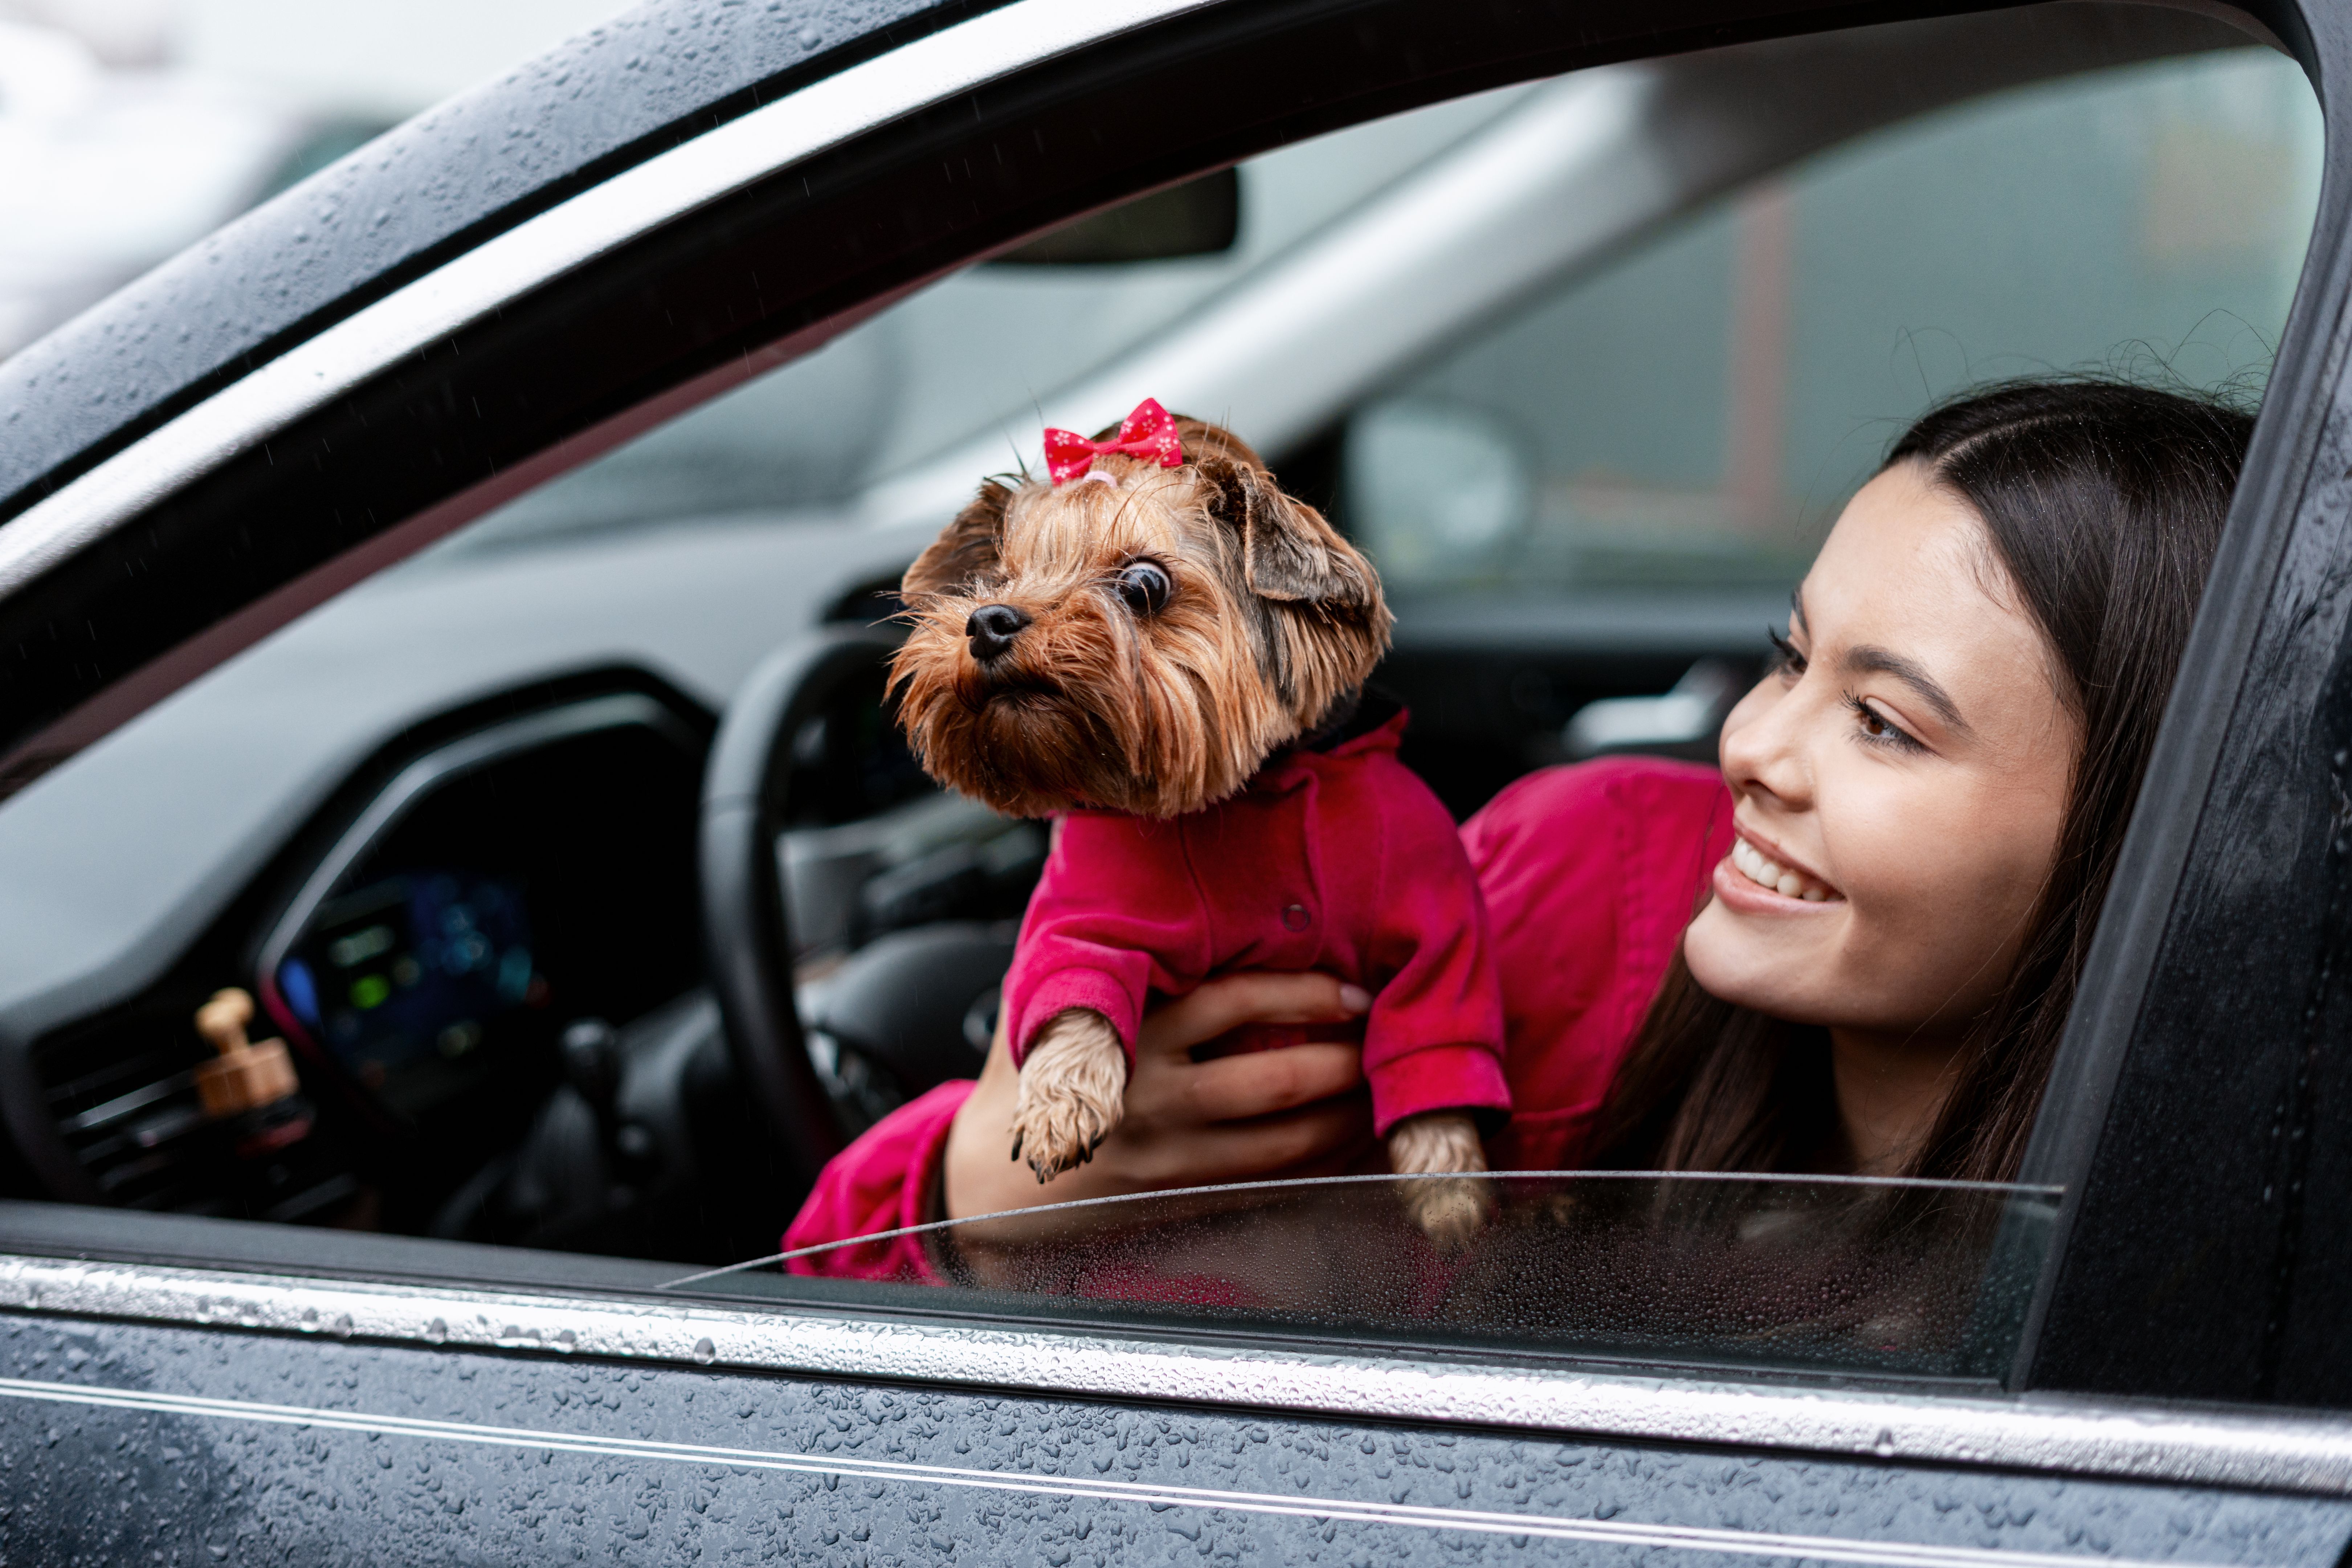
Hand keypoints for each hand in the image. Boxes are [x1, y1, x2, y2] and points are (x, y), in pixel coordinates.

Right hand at [942, 971, 1374, 1221]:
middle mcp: (1151, 1100)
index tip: (1352, 986)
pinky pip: (1270, 1184)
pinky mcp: (1180, 1202)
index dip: (1302, 994)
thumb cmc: (1027, 1076)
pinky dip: (1322, 1162)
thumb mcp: (1042, 997)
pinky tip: (1355, 1140)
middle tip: (1388, 1034)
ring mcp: (1169, 1160)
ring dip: (1347, 1115)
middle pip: (1272, 1079)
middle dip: (1344, 1059)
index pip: (1231, 1004)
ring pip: (1284, 1141)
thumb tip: (1125, 856)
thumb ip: (1093, 946)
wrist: (989, 1185)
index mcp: (1127, 1035)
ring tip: (1387, 1085)